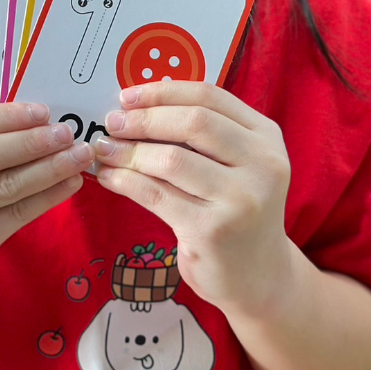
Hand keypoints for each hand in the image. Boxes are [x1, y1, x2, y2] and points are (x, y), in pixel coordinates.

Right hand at [0, 102, 93, 320]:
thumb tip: (28, 122)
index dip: (8, 116)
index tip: (43, 112)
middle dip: (32, 140)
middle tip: (67, 132)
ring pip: (5, 184)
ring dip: (48, 167)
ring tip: (78, 155)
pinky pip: (15, 215)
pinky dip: (46, 197)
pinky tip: (68, 185)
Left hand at [92, 81, 292, 319]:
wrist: (258, 277)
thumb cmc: (235, 209)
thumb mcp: (235, 162)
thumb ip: (202, 132)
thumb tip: (138, 104)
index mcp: (265, 136)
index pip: (209, 96)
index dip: (163, 92)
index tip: (127, 96)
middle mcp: (262, 164)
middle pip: (193, 122)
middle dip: (145, 118)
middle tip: (112, 122)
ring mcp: (241, 199)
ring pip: (172, 159)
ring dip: (129, 151)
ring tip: (105, 149)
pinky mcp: (213, 231)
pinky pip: (157, 195)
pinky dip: (126, 181)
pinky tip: (108, 177)